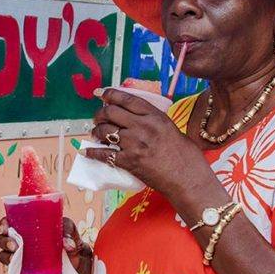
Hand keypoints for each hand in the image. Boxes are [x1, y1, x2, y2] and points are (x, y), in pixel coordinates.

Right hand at [0, 216, 93, 273]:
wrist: (78, 260)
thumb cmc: (69, 239)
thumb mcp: (69, 229)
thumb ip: (67, 232)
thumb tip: (68, 244)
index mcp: (26, 228)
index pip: (8, 224)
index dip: (3, 225)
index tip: (6, 228)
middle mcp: (20, 243)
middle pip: (3, 241)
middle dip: (4, 242)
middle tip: (14, 246)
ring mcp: (22, 259)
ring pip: (6, 258)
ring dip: (7, 259)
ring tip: (15, 262)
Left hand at [85, 88, 212, 210]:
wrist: (188, 179)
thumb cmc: (186, 156)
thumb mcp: (173, 129)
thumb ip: (155, 121)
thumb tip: (138, 118)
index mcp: (155, 116)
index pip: (127, 99)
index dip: (110, 94)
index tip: (101, 93)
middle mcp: (143, 127)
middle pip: (111, 112)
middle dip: (100, 114)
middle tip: (98, 118)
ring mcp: (134, 144)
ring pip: (105, 131)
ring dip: (96, 131)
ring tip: (96, 134)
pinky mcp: (129, 161)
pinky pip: (104, 154)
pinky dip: (92, 152)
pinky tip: (86, 151)